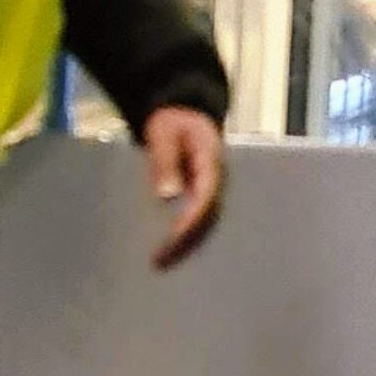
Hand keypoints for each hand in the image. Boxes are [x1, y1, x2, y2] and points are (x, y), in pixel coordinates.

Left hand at [143, 107, 226, 270]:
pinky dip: (181, 234)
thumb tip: (168, 195)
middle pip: (207, 215)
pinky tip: (164, 250)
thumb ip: (165, 161)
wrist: (181, 111)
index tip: (173, 238)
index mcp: (211, 160)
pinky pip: (194, 216)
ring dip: (183, 243)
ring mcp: (210, 187)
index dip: (191, 219)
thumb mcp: (163, 134)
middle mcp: (216, 178)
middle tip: (161, 261)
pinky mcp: (199, 193)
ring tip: (159, 264)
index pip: (206, 196)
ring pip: (203, 221)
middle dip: (186, 240)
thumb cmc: (171, 120)